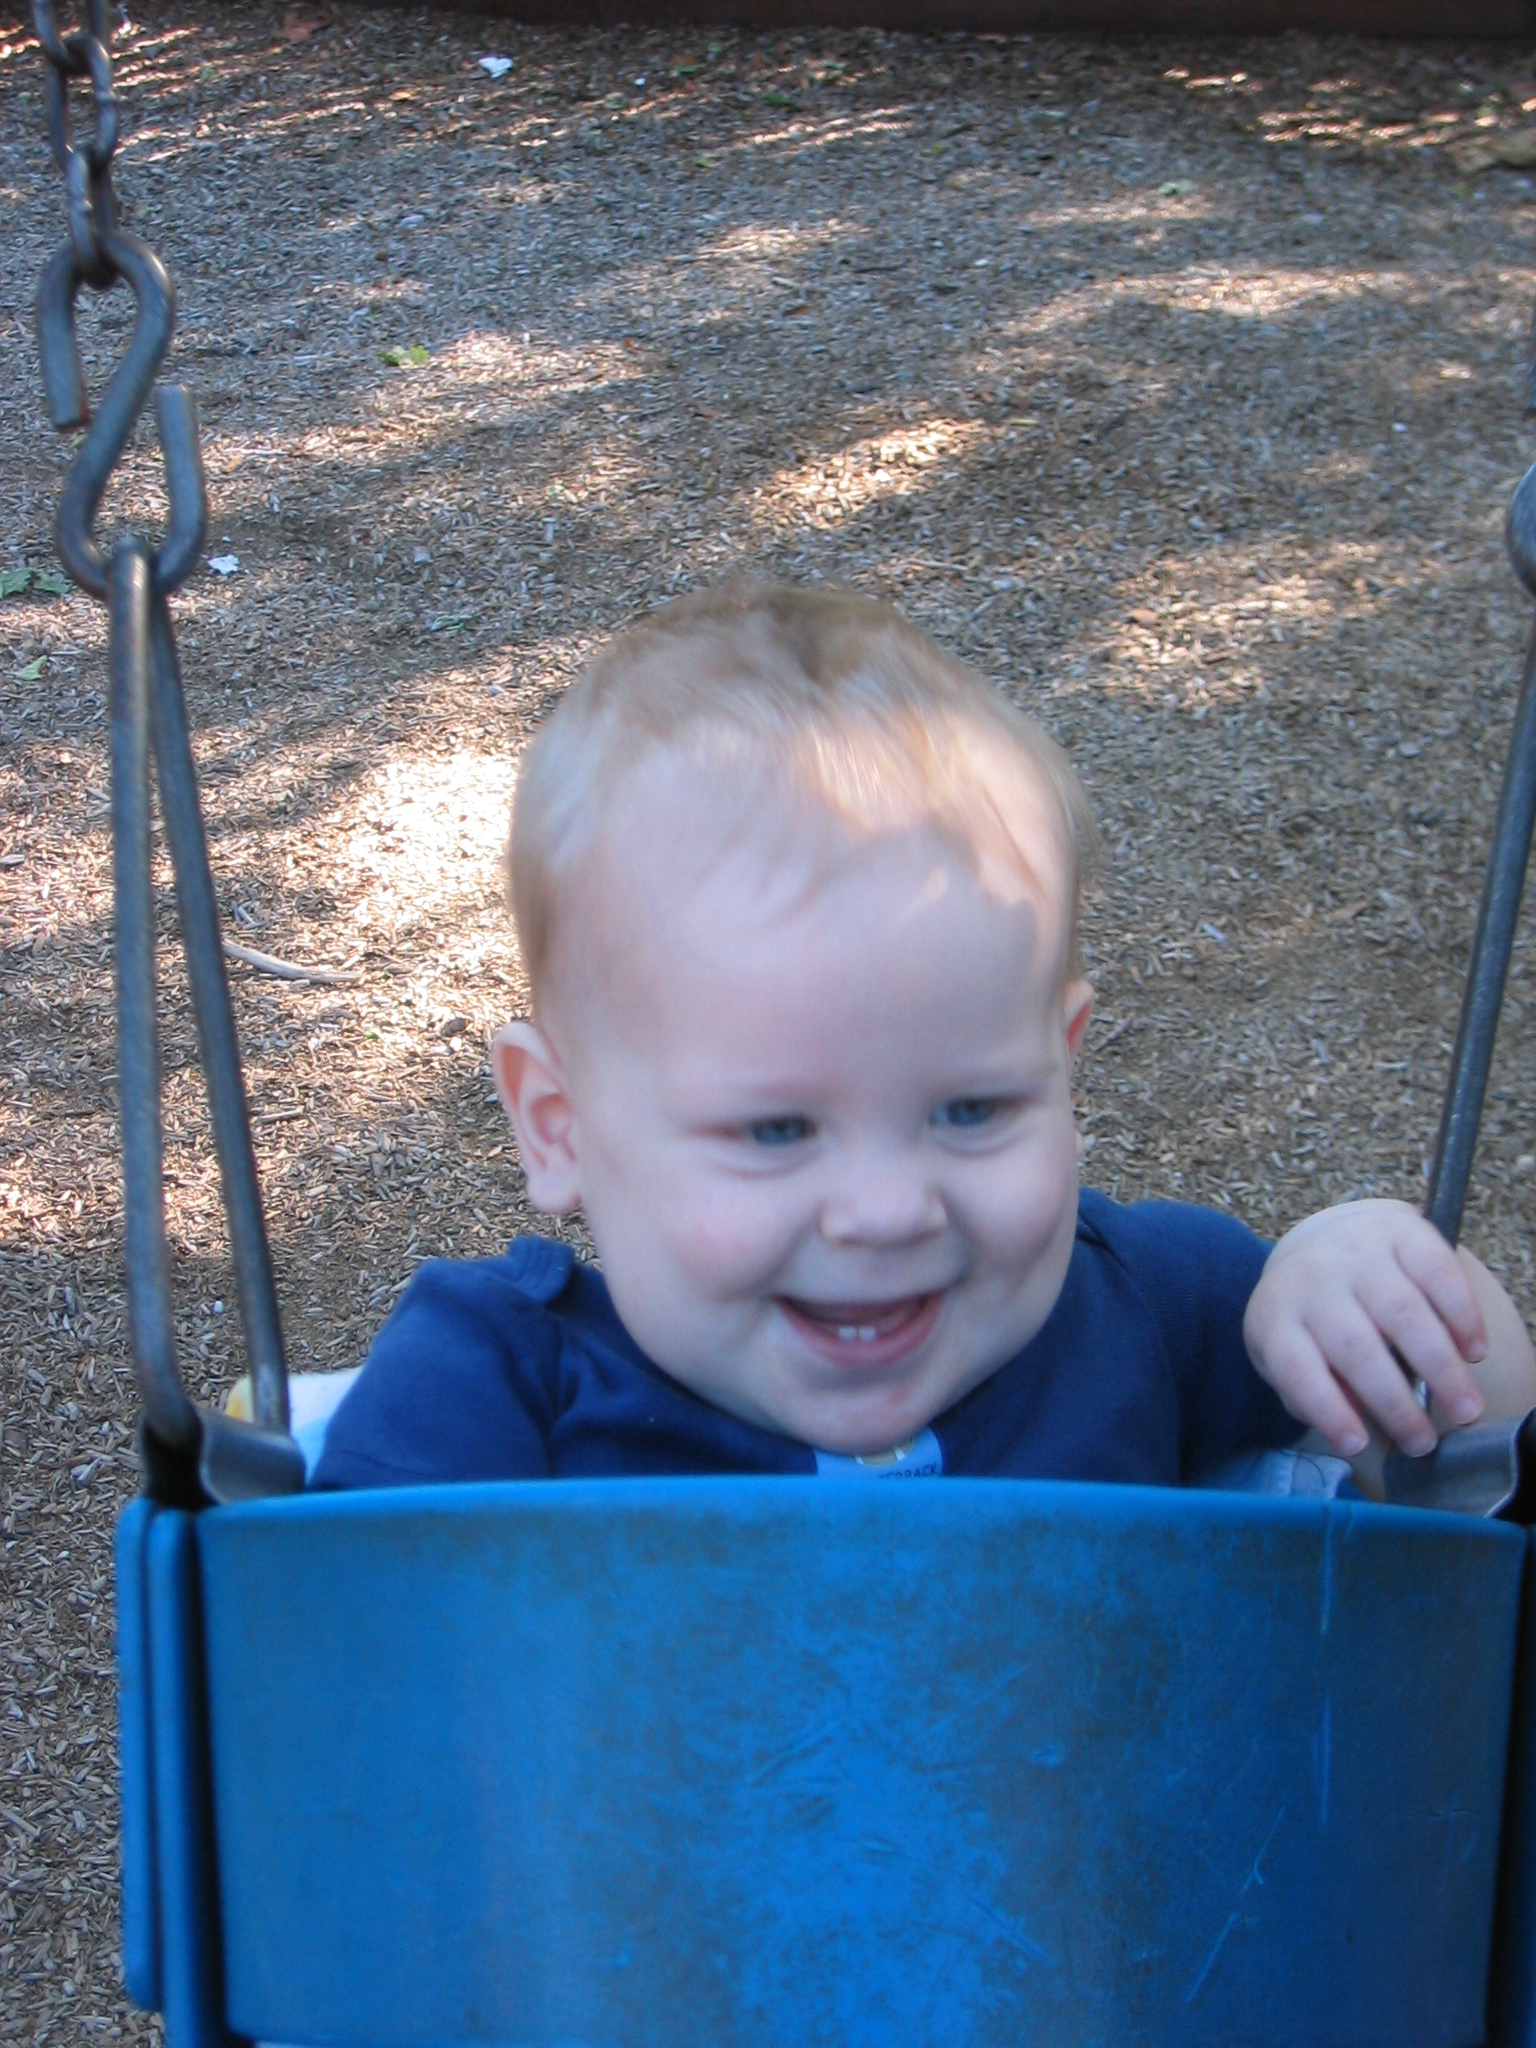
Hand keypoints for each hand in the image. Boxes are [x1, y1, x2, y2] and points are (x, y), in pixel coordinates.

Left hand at [1243, 1199, 1487, 1458]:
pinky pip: (1439, 1275)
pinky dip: (1463, 1317)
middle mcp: (1314, 1280)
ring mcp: (1358, 1252)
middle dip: (1394, 1403)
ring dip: (1440, 1368)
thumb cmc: (1311, 1317)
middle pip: (1355, 1348)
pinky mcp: (1403, 1232)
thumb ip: (1308, 1393)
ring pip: (1403, 1314)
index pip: (1296, 1368)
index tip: (1357, 1446)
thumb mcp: (1288, 1352)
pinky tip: (1474, 1352)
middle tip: (1424, 1443)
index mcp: (1277, 1317)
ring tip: (1465, 1410)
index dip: (1327, 1410)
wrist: (1325, 1237)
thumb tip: (1353, 1419)